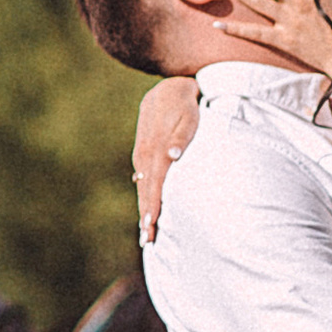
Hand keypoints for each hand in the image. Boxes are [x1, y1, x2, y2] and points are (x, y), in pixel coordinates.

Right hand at [132, 75, 200, 241]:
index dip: (152, 206)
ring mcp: (142, 154)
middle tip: (147, 241)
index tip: (150, 226)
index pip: (154, 185)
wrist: (168, 90)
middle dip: (146, 217)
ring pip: (142, 187)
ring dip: (144, 208)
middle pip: (145, 191)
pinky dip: (145, 193)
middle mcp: (145, 155)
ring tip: (146, 230)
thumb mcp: (189, 119)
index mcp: (156, 150)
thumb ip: (180, 138)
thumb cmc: (185, 106)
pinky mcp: (144, 152)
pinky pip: (143, 178)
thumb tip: (172, 155)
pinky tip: (145, 205)